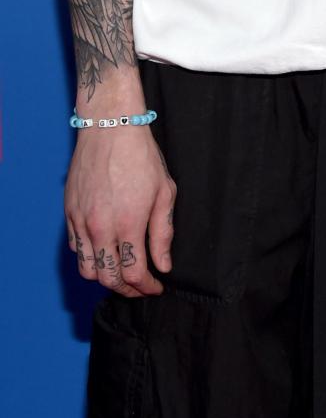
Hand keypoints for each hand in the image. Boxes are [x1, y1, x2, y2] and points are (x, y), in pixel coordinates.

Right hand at [65, 125, 176, 296]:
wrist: (110, 128)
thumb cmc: (141, 156)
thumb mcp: (164, 192)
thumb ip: (162, 233)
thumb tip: (163, 264)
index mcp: (127, 224)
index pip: (133, 273)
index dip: (146, 287)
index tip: (155, 287)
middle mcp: (100, 228)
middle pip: (108, 279)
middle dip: (127, 289)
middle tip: (140, 287)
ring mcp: (81, 222)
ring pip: (87, 270)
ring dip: (105, 278)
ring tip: (122, 273)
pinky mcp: (69, 213)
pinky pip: (75, 249)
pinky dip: (89, 259)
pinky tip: (105, 252)